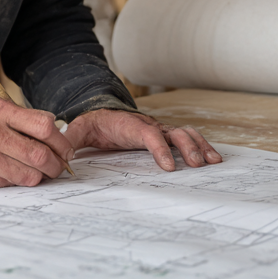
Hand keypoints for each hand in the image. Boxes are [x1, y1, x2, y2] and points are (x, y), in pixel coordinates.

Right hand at [0, 95, 76, 187]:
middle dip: (57, 164)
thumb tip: (55, 129)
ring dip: (41, 176)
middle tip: (60, 166)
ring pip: (29, 174)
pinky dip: (19, 180)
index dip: (61, 141)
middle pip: (40, 154)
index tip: (66, 148)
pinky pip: (11, 183)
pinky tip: (16, 174)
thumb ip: (21, 116)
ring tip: (41, 172)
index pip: (43, 126)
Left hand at [63, 109, 221, 171]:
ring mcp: (159, 130)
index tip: (168, 166)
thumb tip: (63, 156)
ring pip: (184, 133)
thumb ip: (71, 140)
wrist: (102, 112)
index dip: (158, 149)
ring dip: (199, 146)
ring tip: (212, 162)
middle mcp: (149, 125)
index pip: (147, 135)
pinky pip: (186, 138)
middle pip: (173, 133)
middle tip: (196, 164)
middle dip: (186, 147)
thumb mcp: (79, 130)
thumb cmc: (93, 124)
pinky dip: (201, 146)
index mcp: (129, 125)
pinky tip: (214, 158)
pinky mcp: (164, 135)